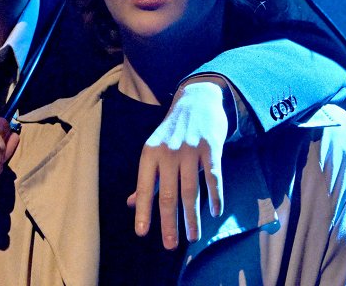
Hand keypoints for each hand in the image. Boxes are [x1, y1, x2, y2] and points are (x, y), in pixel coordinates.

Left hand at [127, 79, 226, 248]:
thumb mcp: (154, 149)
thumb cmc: (172, 131)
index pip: (143, 187)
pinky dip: (215, 196)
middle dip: (169, 222)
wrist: (196, 99)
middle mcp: (168, 152)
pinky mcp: (211, 147)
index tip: (142, 233)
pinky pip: (213, 177)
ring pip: (190, 190)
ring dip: (192, 217)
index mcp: (149, 154)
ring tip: (192, 237)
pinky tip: (214, 212)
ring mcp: (190, 150)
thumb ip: (146, 178)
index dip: (143, 211)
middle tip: (170, 245)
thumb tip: (130, 204)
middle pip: (167, 194)